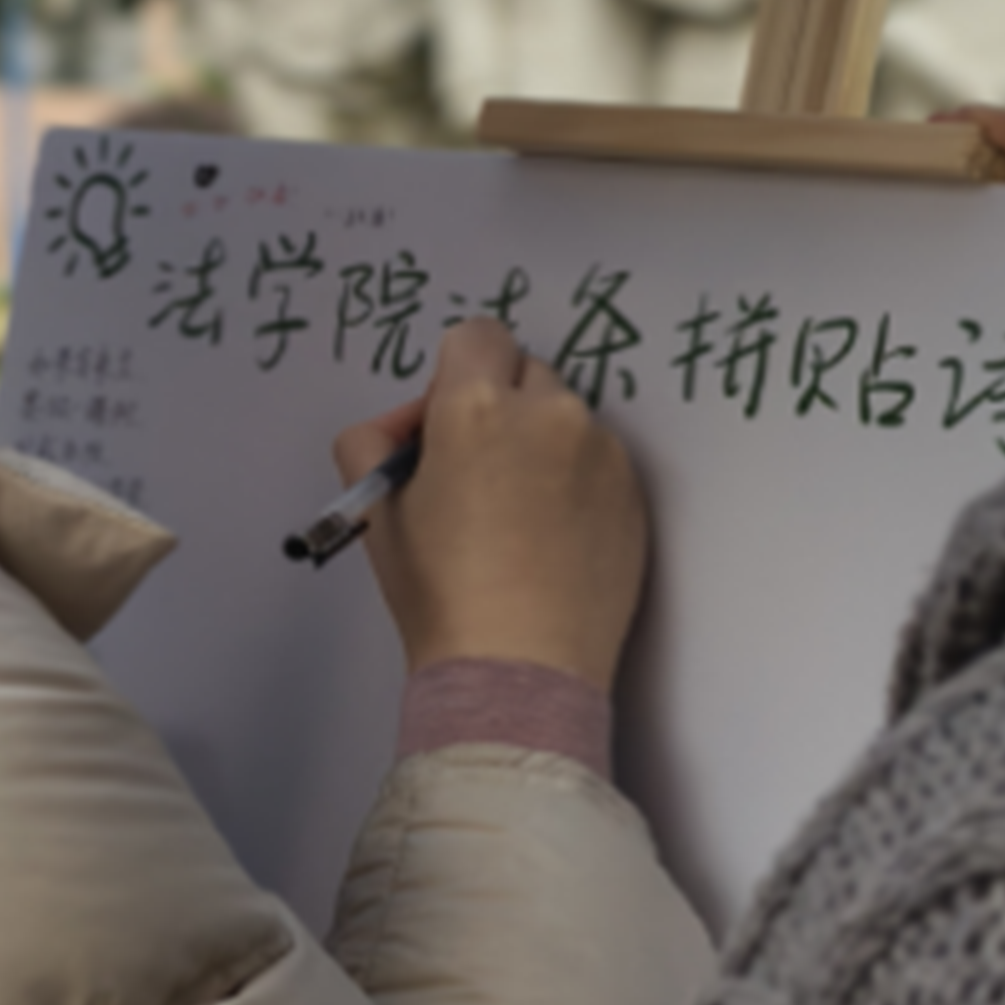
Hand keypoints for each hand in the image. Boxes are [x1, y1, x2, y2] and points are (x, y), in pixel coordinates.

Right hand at [332, 318, 648, 688]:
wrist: (517, 668)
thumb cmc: (442, 595)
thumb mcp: (373, 513)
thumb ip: (370, 443)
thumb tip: (400, 428)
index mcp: (477, 407)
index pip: (476, 336)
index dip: (455, 374)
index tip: (444, 421)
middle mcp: (550, 414)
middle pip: (524, 372)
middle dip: (498, 406)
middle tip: (471, 472)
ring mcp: (601, 453)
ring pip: (565, 419)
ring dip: (539, 446)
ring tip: (512, 519)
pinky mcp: (633, 494)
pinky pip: (597, 464)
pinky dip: (574, 486)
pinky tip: (547, 542)